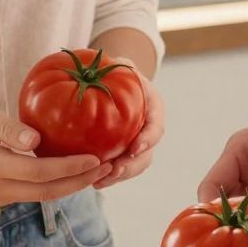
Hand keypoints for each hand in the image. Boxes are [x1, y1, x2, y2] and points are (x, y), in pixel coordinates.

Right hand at [0, 102, 104, 205]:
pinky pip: (33, 194)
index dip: (70, 167)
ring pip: (42, 196)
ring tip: (98, 171)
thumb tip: (37, 141)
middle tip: (108, 167)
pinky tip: (73, 172)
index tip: (95, 159)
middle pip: (47, 192)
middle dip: (80, 181)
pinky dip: (56, 185)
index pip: (39, 172)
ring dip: (71, 185)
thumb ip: (8, 128)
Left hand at [95, 71, 164, 188]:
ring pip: (134, 167)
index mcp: (153, 109)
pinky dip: (108, 177)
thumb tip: (99, 65)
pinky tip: (92, 182)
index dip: (148, 139)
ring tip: (100, 182)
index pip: (156, 127)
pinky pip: (120, 169)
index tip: (135, 147)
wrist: (118, 82)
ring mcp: (138, 144)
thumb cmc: (120, 71)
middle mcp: (149, 130)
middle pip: (147, 155)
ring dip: (119, 177)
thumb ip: (117, 65)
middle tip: (114, 171)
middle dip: (132, 166)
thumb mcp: (121, 64)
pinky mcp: (124, 153)